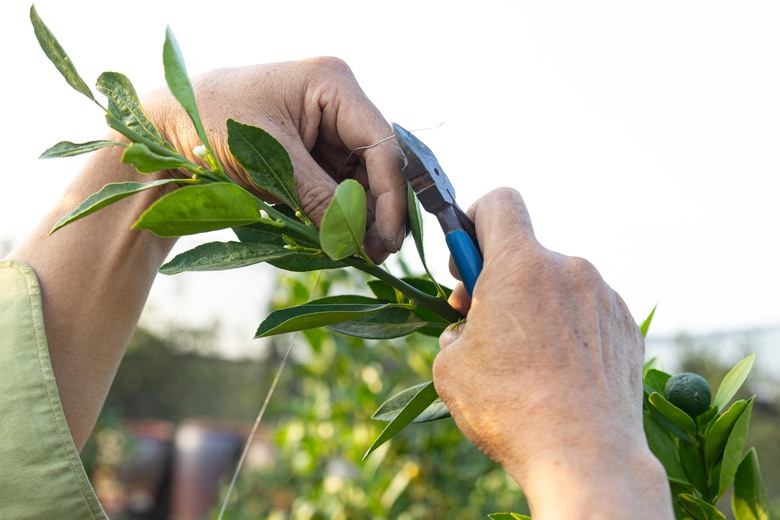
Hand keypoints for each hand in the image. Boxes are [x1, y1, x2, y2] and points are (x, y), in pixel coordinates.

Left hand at [145, 57, 406, 260]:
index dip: (391, 197)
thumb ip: (318, 199)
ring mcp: (329, 128)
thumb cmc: (210, 124)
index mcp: (332, 84)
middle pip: (378, 165)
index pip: (383, 146)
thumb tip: (357, 239)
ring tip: (354, 252)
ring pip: (363, 180)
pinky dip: (340, 213)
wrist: (170, 126)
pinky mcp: (317, 151)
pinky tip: (337, 237)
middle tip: (371, 255)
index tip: (386, 240)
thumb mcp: (268, 164)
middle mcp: (339, 103)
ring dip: (359, 216)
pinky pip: (341, 186)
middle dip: (376, 211)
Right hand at [433, 188, 671, 518]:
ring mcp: (604, 297)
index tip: (467, 260)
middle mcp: (568, 269)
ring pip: (557, 285)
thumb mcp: (450, 366)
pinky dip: (568, 329)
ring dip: (535, 307)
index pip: (500, 203)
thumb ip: (456, 329)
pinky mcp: (626, 326)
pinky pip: (587, 311)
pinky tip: (559, 371)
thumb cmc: (509, 409)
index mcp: (520, 266)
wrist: (585, 456)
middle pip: (526, 252)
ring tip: (527, 361)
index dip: (475, 220)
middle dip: (500, 279)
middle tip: (484, 321)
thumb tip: (470, 327)